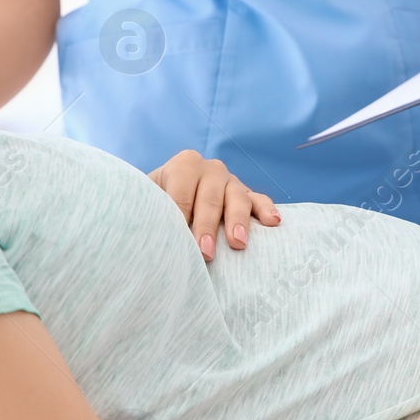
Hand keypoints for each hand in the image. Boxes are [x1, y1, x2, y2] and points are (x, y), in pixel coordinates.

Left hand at [149, 150, 281, 260]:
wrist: (172, 196)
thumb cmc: (159, 202)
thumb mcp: (149, 200)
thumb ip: (149, 210)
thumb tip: (146, 235)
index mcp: (185, 165)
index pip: (182, 193)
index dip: (180, 218)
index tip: (179, 242)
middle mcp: (211, 169)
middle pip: (211, 198)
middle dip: (207, 227)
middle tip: (205, 253)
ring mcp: (232, 182)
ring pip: (237, 198)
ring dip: (238, 221)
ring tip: (237, 243)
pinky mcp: (248, 195)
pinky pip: (259, 200)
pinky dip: (266, 210)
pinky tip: (273, 222)